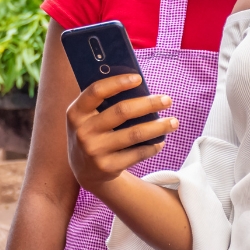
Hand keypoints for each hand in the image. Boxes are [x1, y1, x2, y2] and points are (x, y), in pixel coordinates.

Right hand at [65, 74, 177, 192]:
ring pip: (134, 134)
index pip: (96, 91)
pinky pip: (137, 154)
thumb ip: (105, 101)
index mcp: (76, 112)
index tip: (139, 78)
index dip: (118, 82)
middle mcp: (83, 131)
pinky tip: (161, 141)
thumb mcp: (88, 116)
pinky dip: (152, 147)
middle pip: (122, 111)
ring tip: (174, 122)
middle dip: (149, 104)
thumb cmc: (93, 131)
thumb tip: (138, 85)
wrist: (84, 170)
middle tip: (167, 100)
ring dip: (158, 127)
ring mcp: (94, 151)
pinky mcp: (107, 167)